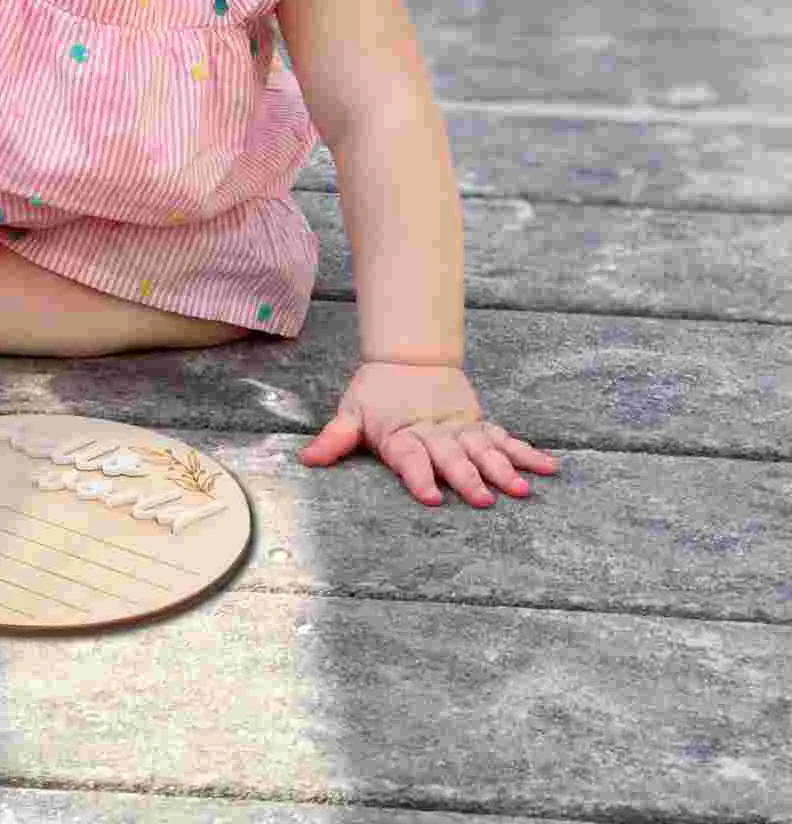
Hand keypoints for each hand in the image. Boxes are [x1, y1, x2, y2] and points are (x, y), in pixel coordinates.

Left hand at [299, 361, 558, 506]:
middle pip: (452, 457)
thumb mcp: (350, 414)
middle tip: (484, 500)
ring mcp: (460, 429)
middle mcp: (434, 433)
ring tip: (522, 489)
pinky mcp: (478, 424)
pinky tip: (550, 467)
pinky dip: (527, 453)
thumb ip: (334, 440)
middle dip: (468, 478)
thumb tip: (305, 460)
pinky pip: (505, 439)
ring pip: (484, 450)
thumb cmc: (375, 394)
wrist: (406, 357)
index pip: (409, 458)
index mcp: (401, 434)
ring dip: (504, 469)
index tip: (430, 498)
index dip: (418, 477)